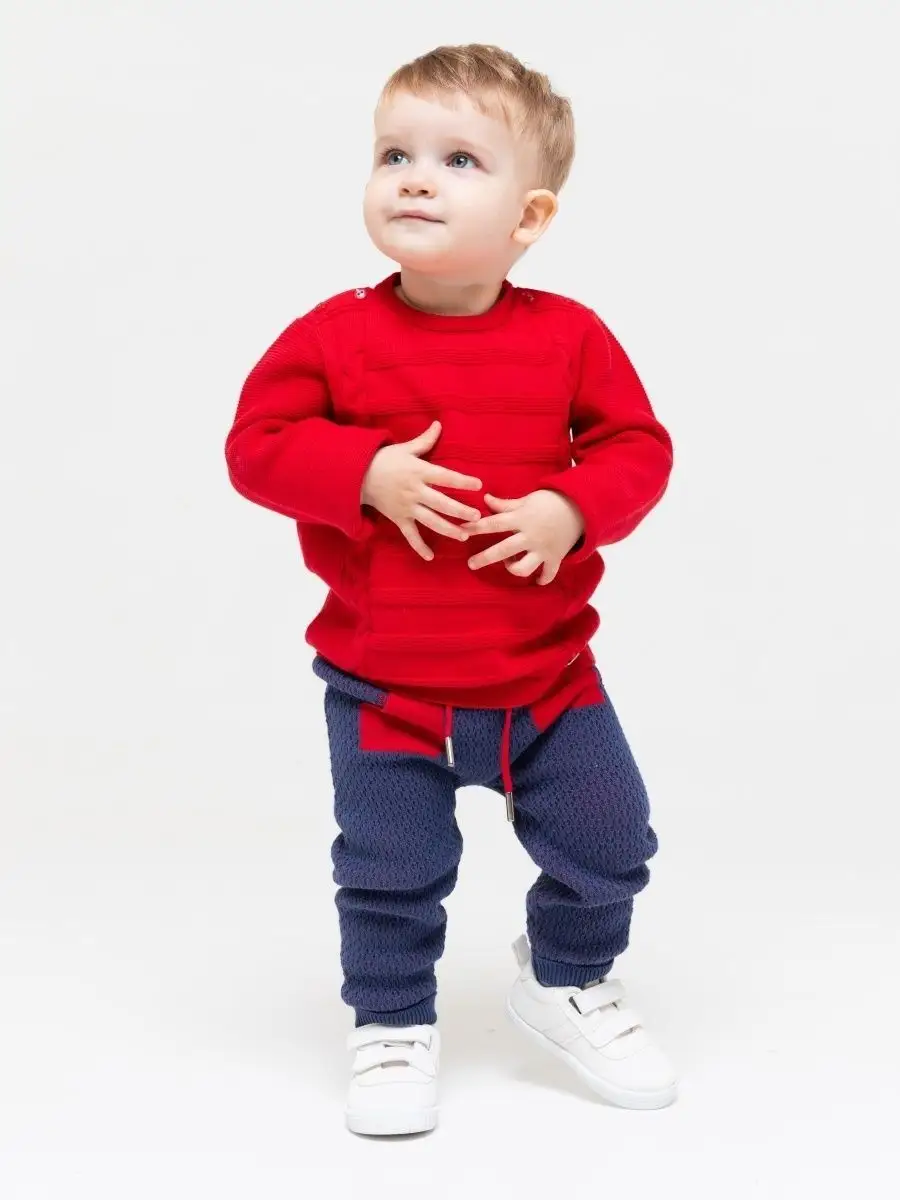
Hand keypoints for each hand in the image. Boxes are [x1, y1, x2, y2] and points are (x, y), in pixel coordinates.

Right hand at [361, 421, 482, 560]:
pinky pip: (410, 535)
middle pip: (441, 503)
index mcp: (418, 472)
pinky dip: (419, 547)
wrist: (357, 475)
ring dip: (447, 530)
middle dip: (460, 511)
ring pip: (430, 521)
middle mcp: (414, 491)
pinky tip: (430, 556)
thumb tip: (440, 424)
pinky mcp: (398, 518)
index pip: (445, 477)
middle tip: (477, 517)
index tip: (478, 485)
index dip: (462, 481)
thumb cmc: (384, 460)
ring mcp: (406, 507)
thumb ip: (425, 440)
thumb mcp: (405, 448)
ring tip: (464, 536)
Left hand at [462, 490, 584, 584]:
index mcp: (521, 518)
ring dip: (513, 569)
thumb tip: (485, 499)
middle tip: (471, 564)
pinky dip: (541, 579)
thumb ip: (505, 504)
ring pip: (523, 567)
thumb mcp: (527, 500)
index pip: (494, 523)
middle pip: (503, 549)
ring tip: (509, 564)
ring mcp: (542, 549)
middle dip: (485, 558)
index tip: (461, 531)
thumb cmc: (550, 501)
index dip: (476, 527)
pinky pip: (547, 574)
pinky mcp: (555, 557)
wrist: (581, 507)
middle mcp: (530, 536)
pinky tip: (536, 580)